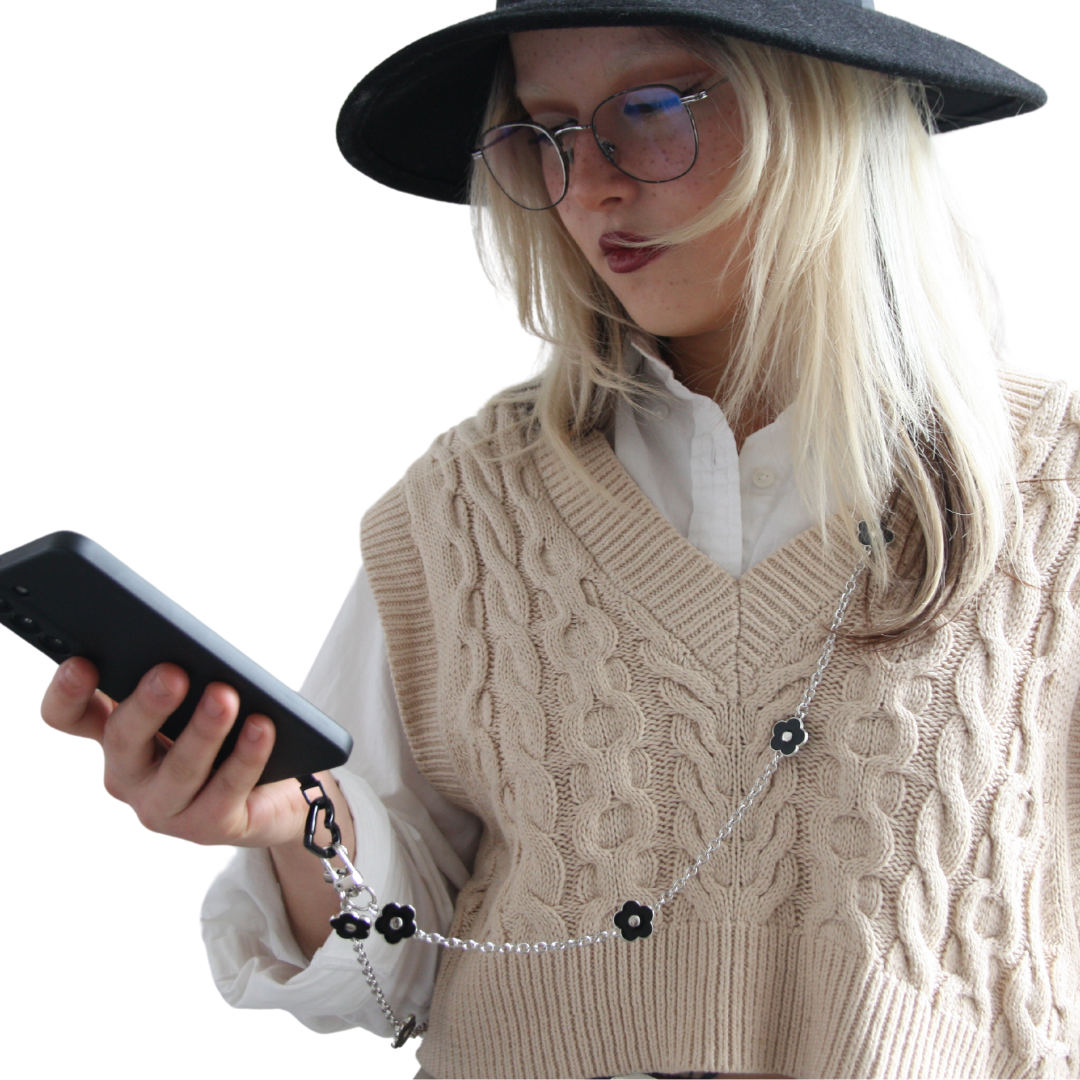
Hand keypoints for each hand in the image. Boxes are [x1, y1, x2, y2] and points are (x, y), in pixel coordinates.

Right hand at [41, 656, 310, 847]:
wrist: (278, 787)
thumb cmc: (229, 732)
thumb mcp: (200, 697)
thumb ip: (186, 673)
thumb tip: (192, 651)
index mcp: (117, 730)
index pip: (69, 714)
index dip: (67, 692)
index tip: (82, 663)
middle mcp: (131, 772)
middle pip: (123, 740)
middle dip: (148, 705)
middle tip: (172, 673)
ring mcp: (165, 806)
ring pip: (179, 770)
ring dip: (203, 731)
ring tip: (225, 697)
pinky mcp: (209, 826)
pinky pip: (226, 791)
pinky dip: (246, 757)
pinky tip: (261, 728)